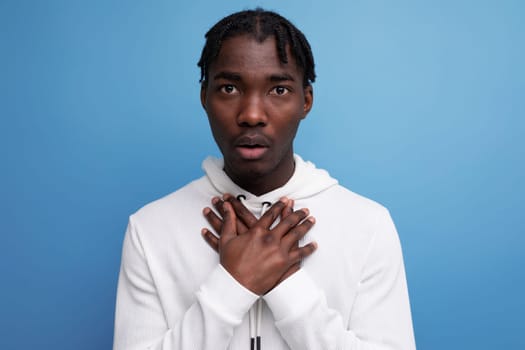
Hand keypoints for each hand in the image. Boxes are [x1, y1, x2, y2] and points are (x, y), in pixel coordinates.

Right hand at [201, 195, 315, 294]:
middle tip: (304, 210)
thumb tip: (227, 206)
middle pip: (288, 222)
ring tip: (311, 220)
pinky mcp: (284, 263)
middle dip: (298, 214)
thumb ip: (229, 220)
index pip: (271, 214)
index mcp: (257, 231)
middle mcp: (270, 239)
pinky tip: (314, 245)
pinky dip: (308, 249)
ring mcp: (279, 251)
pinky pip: (300, 254)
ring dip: (305, 226)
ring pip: (296, 234)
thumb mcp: (227, 239)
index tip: (286, 201)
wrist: (236, 285)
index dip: (280, 206)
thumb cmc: (230, 264)